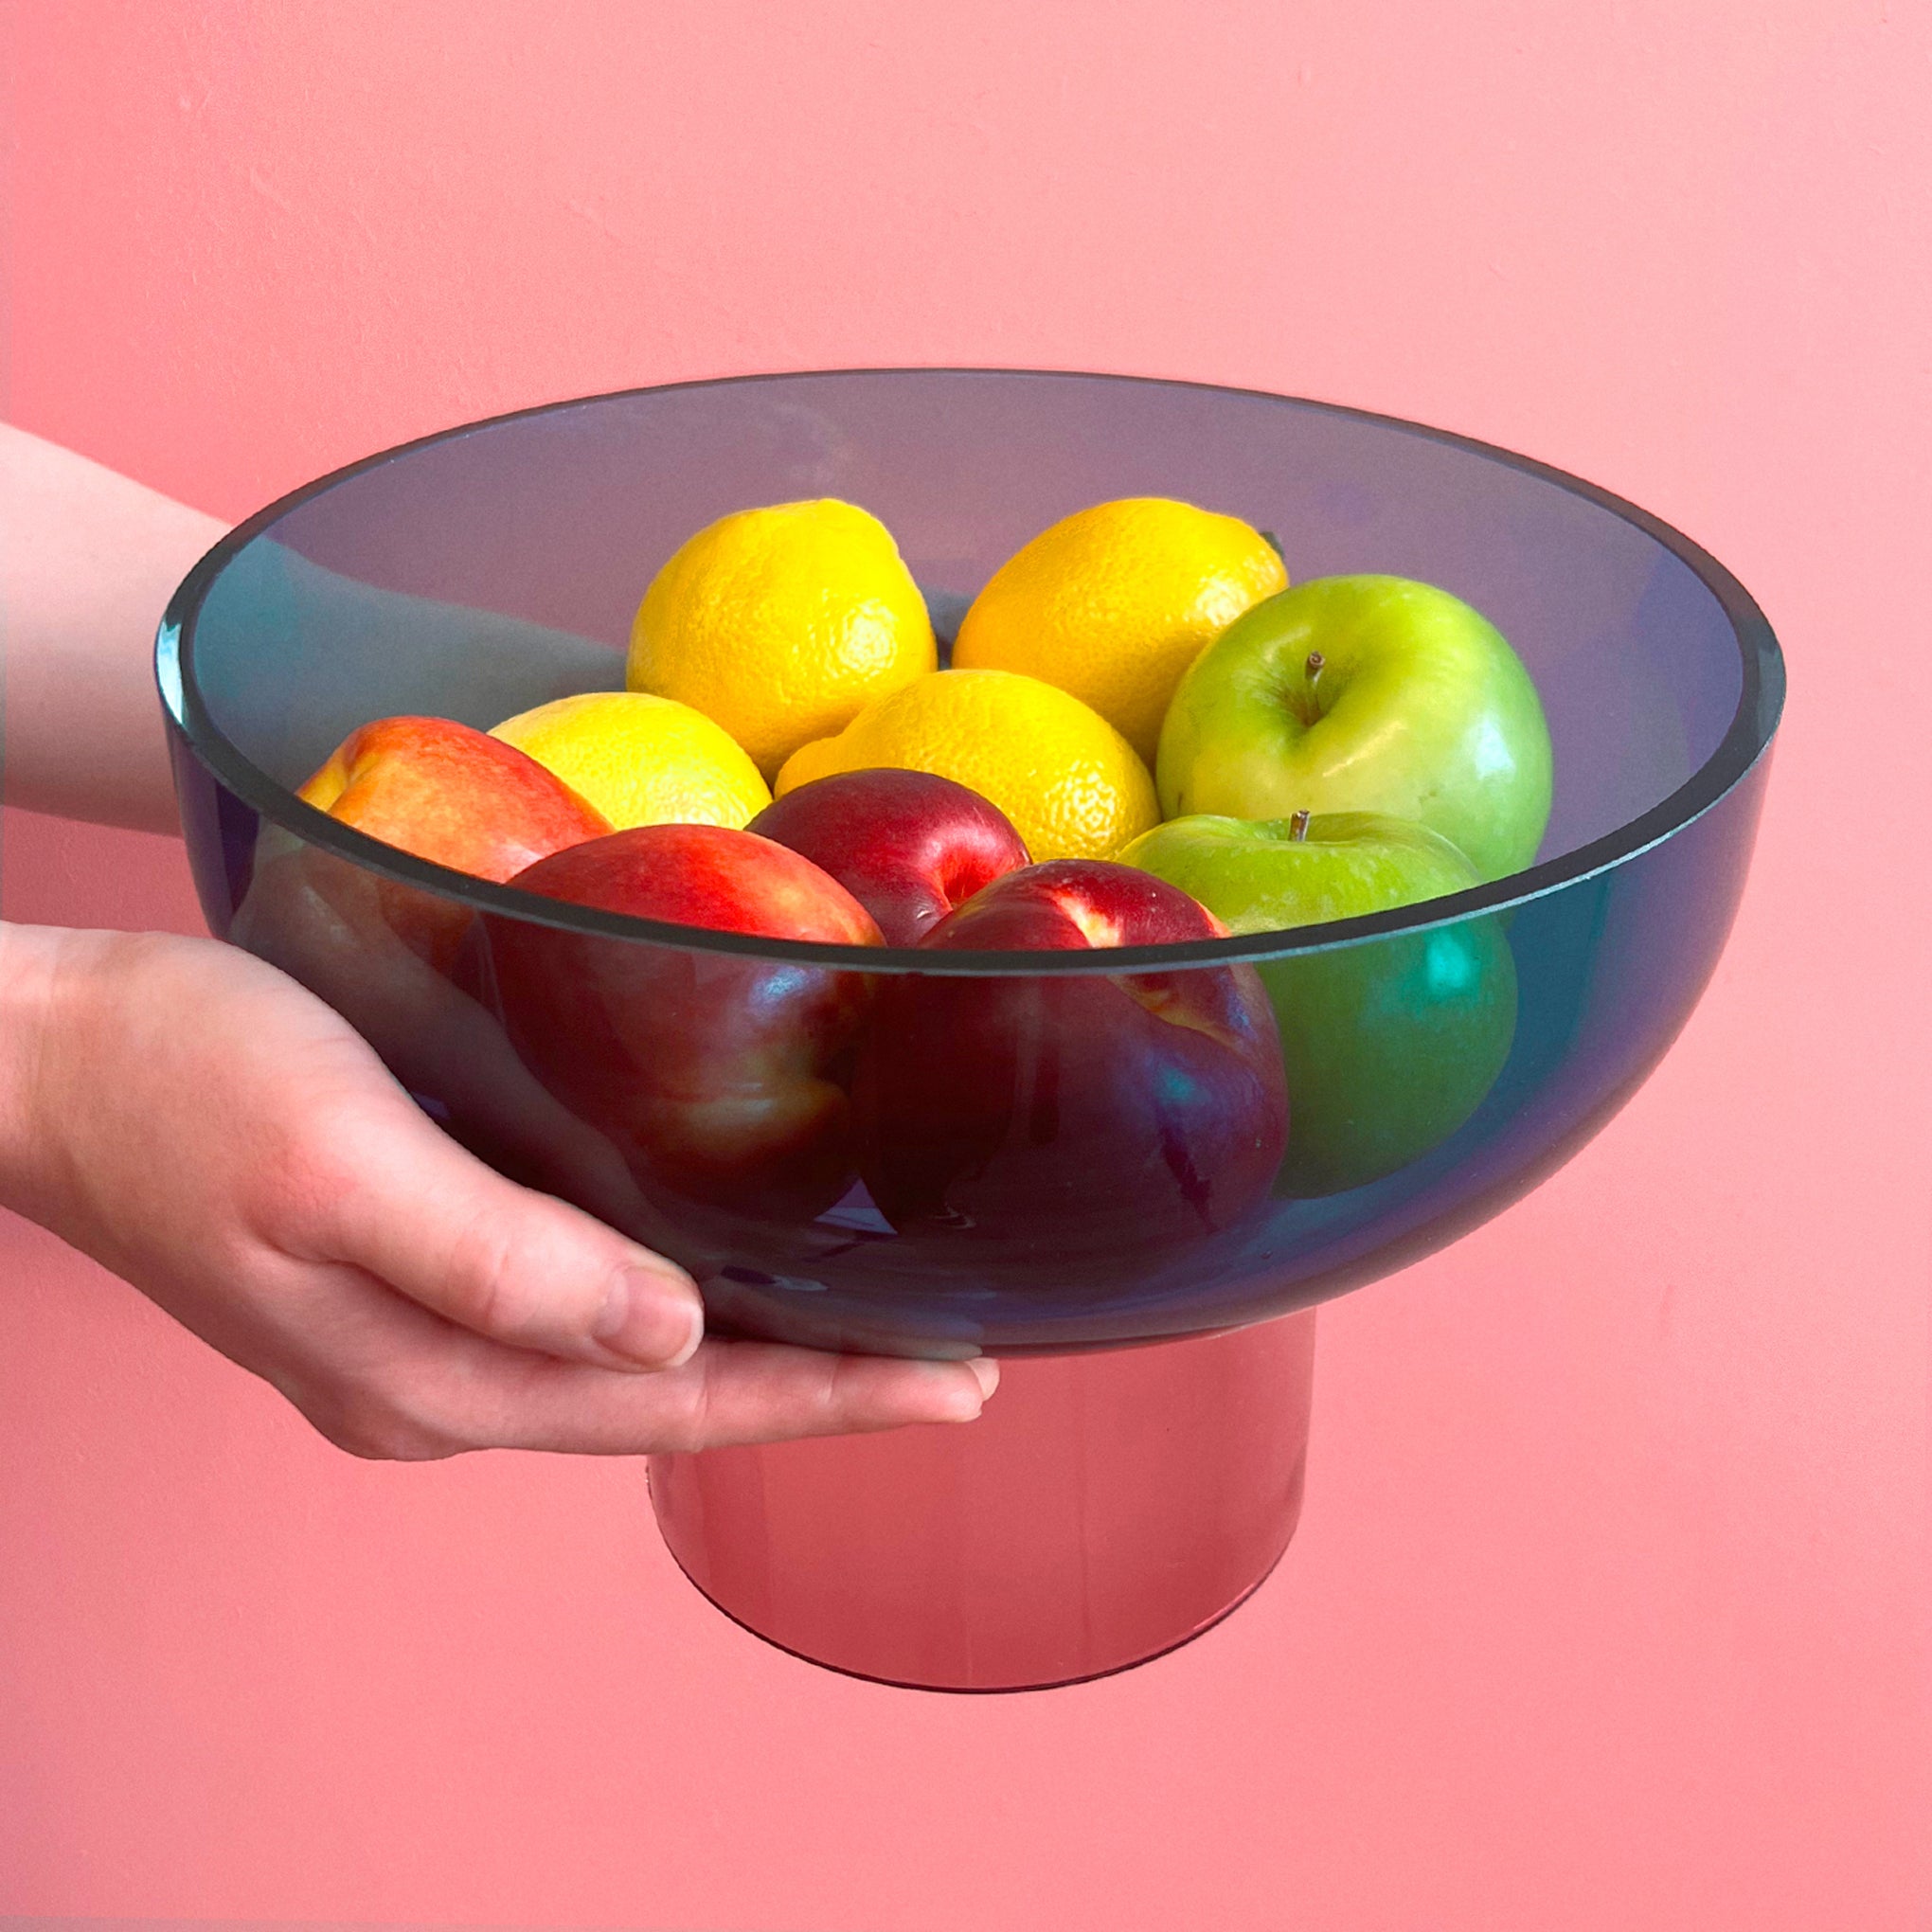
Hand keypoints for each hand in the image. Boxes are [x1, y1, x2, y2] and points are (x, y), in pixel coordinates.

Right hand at [0, 923, 996, 1458]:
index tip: (965, 1386)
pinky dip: (676, 1293)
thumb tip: (665, 1336)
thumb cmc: (183, 1083)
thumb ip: (499, 1260)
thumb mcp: (338, 1165)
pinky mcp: (411, 1272)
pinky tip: (730, 1257)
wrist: (47, 1057)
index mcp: (434, 1380)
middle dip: (820, 1385)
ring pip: (631, 1360)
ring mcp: (421, 1336)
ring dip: (758, 1345)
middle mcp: (440, 1382)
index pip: (679, 1408)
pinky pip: (579, 1304)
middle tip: (960, 1362)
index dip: (831, 1399)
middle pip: (671, 1400)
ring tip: (880, 1322)